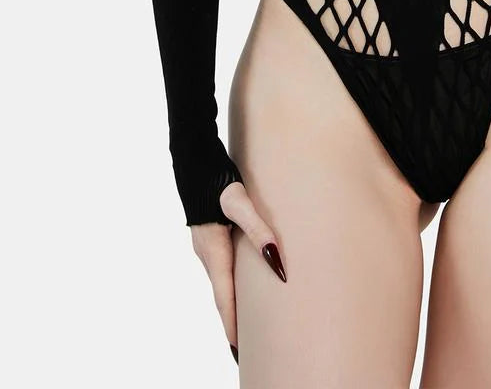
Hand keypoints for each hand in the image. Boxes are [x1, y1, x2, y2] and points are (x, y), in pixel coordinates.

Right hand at [190, 181, 287, 362]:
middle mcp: (206, 254)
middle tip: (242, 348)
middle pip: (220, 295)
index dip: (231, 324)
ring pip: (219, 282)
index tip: (238, 348)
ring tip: (242, 324)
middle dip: (231, 321)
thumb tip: (276, 259)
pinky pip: (219, 269)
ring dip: (229, 304)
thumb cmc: (218, 181)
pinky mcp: (208, 237)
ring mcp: (205, 246)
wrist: (194, 161)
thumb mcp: (241, 203)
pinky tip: (236, 286)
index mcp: (214, 252)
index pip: (223, 298)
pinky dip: (227, 286)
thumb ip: (259, 229)